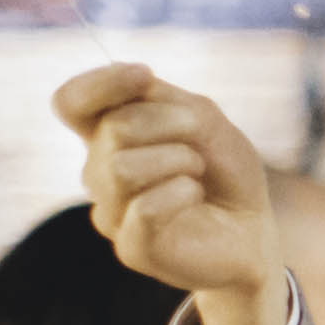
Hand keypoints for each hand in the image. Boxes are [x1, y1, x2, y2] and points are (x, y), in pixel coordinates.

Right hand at [51, 64, 285, 324]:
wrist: (255, 229)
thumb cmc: (224, 172)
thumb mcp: (204, 120)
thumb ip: (163, 98)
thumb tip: (138, 82)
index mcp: (108, 136)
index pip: (70, 102)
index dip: (100, 83)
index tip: (145, 75)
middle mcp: (99, 173)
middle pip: (112, 128)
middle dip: (169, 123)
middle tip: (201, 145)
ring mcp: (111, 213)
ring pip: (120, 168)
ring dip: (177, 159)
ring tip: (197, 172)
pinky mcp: (132, 248)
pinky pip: (144, 209)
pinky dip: (181, 192)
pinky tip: (195, 196)